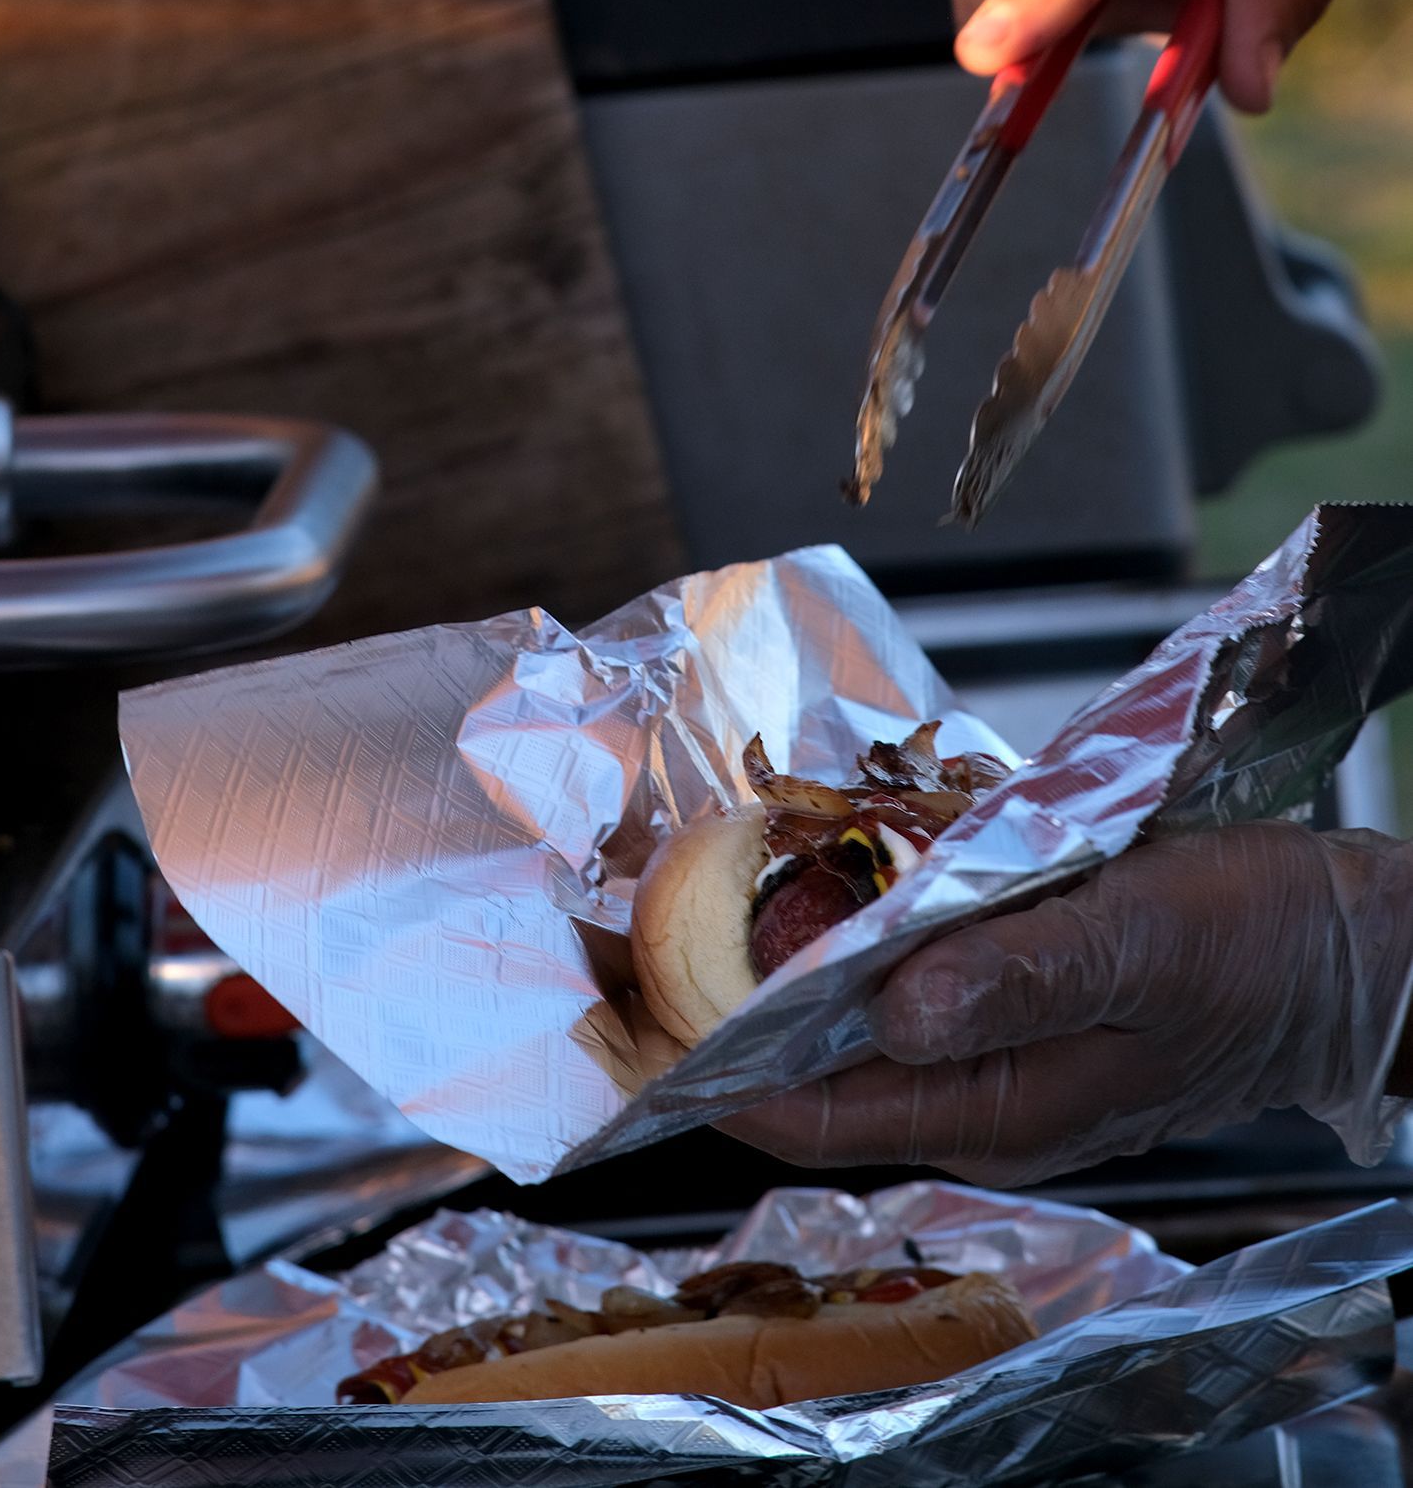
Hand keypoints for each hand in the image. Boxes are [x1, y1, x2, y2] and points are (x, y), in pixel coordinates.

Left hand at [722, 824, 1412, 1184]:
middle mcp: (984, 1091)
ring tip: (719, 885)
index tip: (637, 1026)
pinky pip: (914, 972)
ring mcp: (1003, 1046)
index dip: (719, 1074)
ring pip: (861, 1015)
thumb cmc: (1258, 944)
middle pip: (822, 1067)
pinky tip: (843, 863)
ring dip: (793, 958)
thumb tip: (889, 1010)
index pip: (818, 1114)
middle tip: (653, 928)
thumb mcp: (1139, 944)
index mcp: (1000, 1107)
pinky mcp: (1022, 995)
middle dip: (735, 1006)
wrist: (1352, 945)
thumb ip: (1016, 976)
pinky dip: (866, 926)